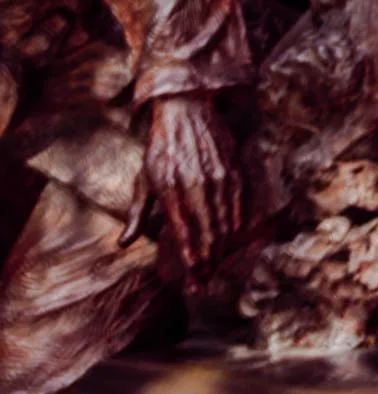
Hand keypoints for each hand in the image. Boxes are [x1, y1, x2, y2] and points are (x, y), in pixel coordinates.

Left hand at [136, 94, 241, 274]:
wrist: (186, 112)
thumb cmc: (161, 150)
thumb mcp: (144, 180)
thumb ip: (138, 214)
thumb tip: (124, 243)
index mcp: (170, 187)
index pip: (183, 227)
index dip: (190, 251)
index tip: (193, 270)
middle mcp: (196, 183)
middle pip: (206, 228)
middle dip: (206, 258)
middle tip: (204, 280)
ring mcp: (217, 176)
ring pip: (223, 217)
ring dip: (220, 244)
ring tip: (216, 264)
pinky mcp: (232, 168)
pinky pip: (238, 200)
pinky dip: (236, 218)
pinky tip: (233, 234)